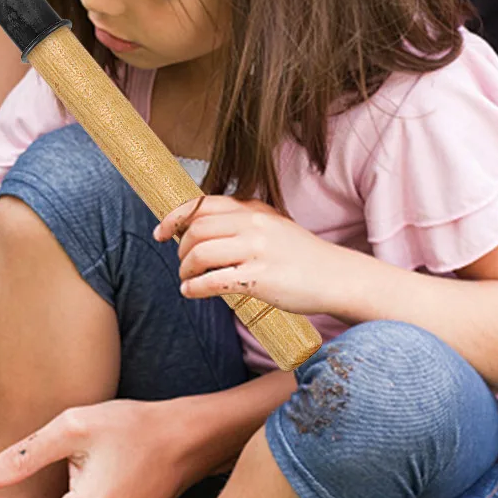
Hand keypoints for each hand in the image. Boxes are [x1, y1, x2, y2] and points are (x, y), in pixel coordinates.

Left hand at [155, 194, 343, 317]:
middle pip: (197, 229)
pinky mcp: (261, 279)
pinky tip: (192, 292)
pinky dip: (195, 288)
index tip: (160, 231)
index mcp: (254, 209)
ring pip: (201, 254)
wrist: (337, 276)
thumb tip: (200, 229)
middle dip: (180, 248)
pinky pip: (214, 282)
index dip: (175, 217)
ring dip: (185, 269)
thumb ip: (242, 223)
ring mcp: (258, 251)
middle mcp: (254, 225)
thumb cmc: (302, 256)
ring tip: (187, 279)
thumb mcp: (273, 226)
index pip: (203, 204)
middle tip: (181, 263)